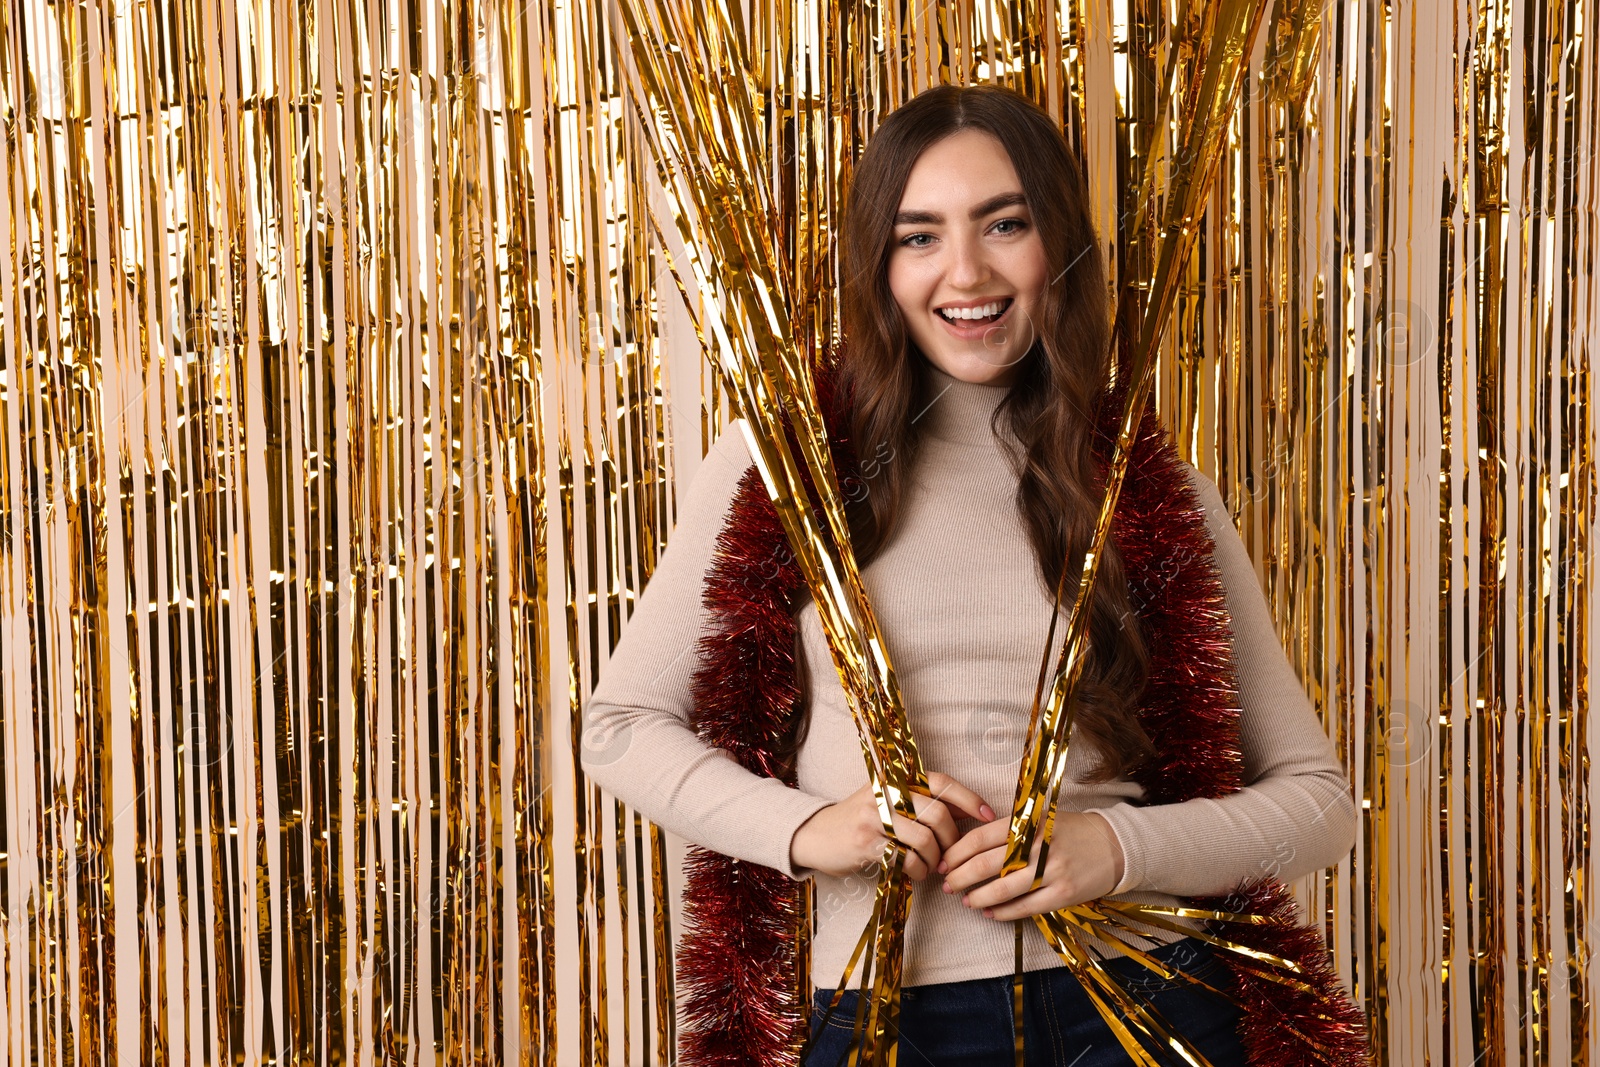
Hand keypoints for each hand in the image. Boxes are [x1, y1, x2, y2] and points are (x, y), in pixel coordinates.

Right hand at [790, 772, 995, 880]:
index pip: (940, 781)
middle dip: (951, 841)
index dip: (968, 798)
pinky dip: (917, 871)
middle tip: (949, 856)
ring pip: (925, 840)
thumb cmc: (861, 822)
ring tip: (930, 867)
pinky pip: (907, 859)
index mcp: (895, 779)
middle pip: (938, 814)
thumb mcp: (890, 803)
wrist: (815, 836)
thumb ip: (925, 804)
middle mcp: (885, 792)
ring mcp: (875, 816)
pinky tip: (914, 873)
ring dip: (935, 860)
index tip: (988, 815)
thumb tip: (970, 812)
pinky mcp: (866, 842)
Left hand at [937, 811, 1124, 921]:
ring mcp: (1052, 871)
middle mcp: (1038, 845)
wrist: (1113, 846)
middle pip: (987, 864)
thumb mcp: (1038, 819)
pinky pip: (1025, 907)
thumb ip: (1008, 830)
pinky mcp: (1063, 894)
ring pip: (1003, 889)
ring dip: (978, 897)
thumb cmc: (1068, 831)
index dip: (956, 853)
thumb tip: (967, 849)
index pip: (981, 838)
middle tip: (947, 885)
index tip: (943, 862)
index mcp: (1028, 822)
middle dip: (960, 877)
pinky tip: (990, 913)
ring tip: (966, 901)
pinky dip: (1003, 912)